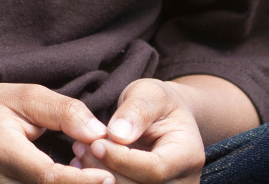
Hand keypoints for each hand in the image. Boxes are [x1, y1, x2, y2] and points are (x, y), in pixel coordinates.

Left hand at [71, 79, 203, 183]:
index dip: (122, 159)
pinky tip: (84, 164)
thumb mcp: (150, 94)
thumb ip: (136, 111)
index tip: (95, 143)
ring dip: (99, 176)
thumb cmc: (157, 103)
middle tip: (79, 146)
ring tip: (80, 152)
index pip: (155, 169)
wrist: (163, 117)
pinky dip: (101, 180)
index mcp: (189, 155)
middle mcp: (183, 182)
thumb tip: (117, 134)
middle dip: (106, 169)